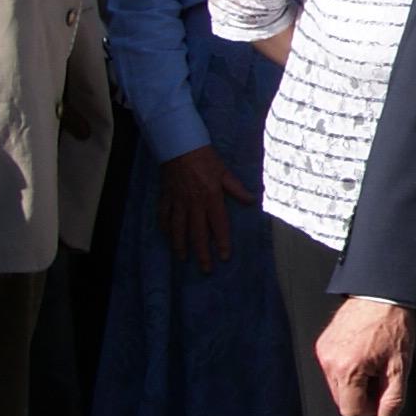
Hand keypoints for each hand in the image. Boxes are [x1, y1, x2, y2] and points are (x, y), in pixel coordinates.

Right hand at [158, 146, 254, 273]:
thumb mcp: (224, 172)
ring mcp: (178, 202)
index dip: (222, 242)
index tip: (225, 256)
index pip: (218, 225)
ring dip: (181, 245)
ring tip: (183, 258)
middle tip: (206, 268)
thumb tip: (251, 201)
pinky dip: (165, 227)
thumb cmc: (205, 157)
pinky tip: (167, 236)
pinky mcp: (166, 197)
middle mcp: (194, 204)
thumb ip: (236, 188)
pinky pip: (164, 216)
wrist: (179, 146)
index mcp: (211, 198)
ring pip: (178, 229)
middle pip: (198, 233)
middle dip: (202, 253)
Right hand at [315, 298, 415, 415]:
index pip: (351, 410)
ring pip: (336, 385)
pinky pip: (332, 368)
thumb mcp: (399, 366)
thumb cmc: (394, 327)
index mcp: (348, 370)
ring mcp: (323, 352)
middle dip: (362, 393)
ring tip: (372, 359)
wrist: (382, 293)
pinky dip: (346, 367)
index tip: (383, 388)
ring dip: (354, 381)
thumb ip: (392, 400)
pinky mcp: (322, 343)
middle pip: (342, 399)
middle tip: (380, 372)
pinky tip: (362, 351)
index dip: (371, 406)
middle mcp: (329, 362)